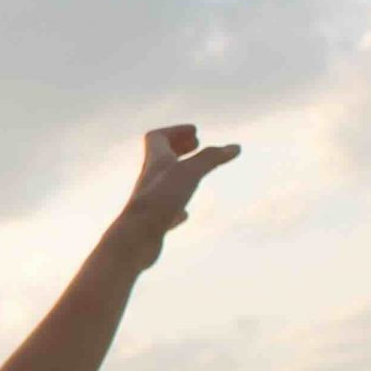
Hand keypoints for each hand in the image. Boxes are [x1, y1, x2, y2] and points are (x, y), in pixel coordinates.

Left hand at [109, 123, 241, 270]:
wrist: (134, 238)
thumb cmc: (159, 201)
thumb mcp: (189, 173)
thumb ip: (211, 158)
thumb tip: (235, 147)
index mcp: (154, 163)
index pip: (158, 137)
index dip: (176, 131)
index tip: (195, 133)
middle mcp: (149, 180)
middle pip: (160, 157)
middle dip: (178, 147)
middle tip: (197, 144)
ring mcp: (150, 202)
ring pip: (163, 184)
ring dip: (179, 175)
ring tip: (194, 175)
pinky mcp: (153, 223)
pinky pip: (164, 212)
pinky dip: (176, 207)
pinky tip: (183, 215)